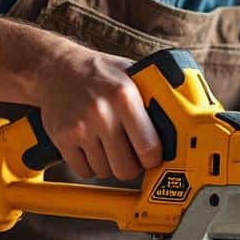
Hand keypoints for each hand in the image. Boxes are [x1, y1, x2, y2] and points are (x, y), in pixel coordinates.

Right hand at [35, 44, 162, 180]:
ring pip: (105, 172)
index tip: (152, 156)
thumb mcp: (133, 75)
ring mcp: (79, 127)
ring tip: (109, 145)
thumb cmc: (101, 73)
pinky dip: (90, 166)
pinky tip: (92, 147)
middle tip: (131, 154)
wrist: (56, 67)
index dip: (153, 158)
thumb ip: (155, 98)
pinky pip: (83, 171)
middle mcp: (102, 112)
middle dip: (132, 166)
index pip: (149, 148)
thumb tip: (183, 125)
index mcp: (125, 96)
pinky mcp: (61, 138)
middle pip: (126, 168)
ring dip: (110, 165)